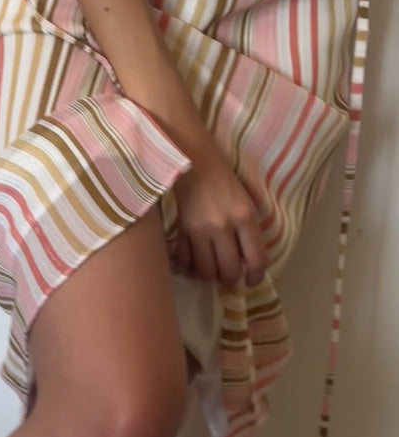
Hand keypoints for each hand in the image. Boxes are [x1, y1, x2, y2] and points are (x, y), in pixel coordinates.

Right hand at [171, 143, 266, 288]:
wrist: (190, 156)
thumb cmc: (221, 175)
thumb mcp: (245, 199)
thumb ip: (247, 228)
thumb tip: (244, 258)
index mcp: (245, 216)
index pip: (256, 259)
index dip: (256, 277)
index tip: (252, 280)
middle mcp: (223, 225)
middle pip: (229, 271)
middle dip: (231, 279)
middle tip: (228, 275)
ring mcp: (199, 228)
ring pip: (205, 271)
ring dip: (209, 276)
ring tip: (210, 269)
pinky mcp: (179, 227)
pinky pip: (183, 259)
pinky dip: (188, 265)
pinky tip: (191, 260)